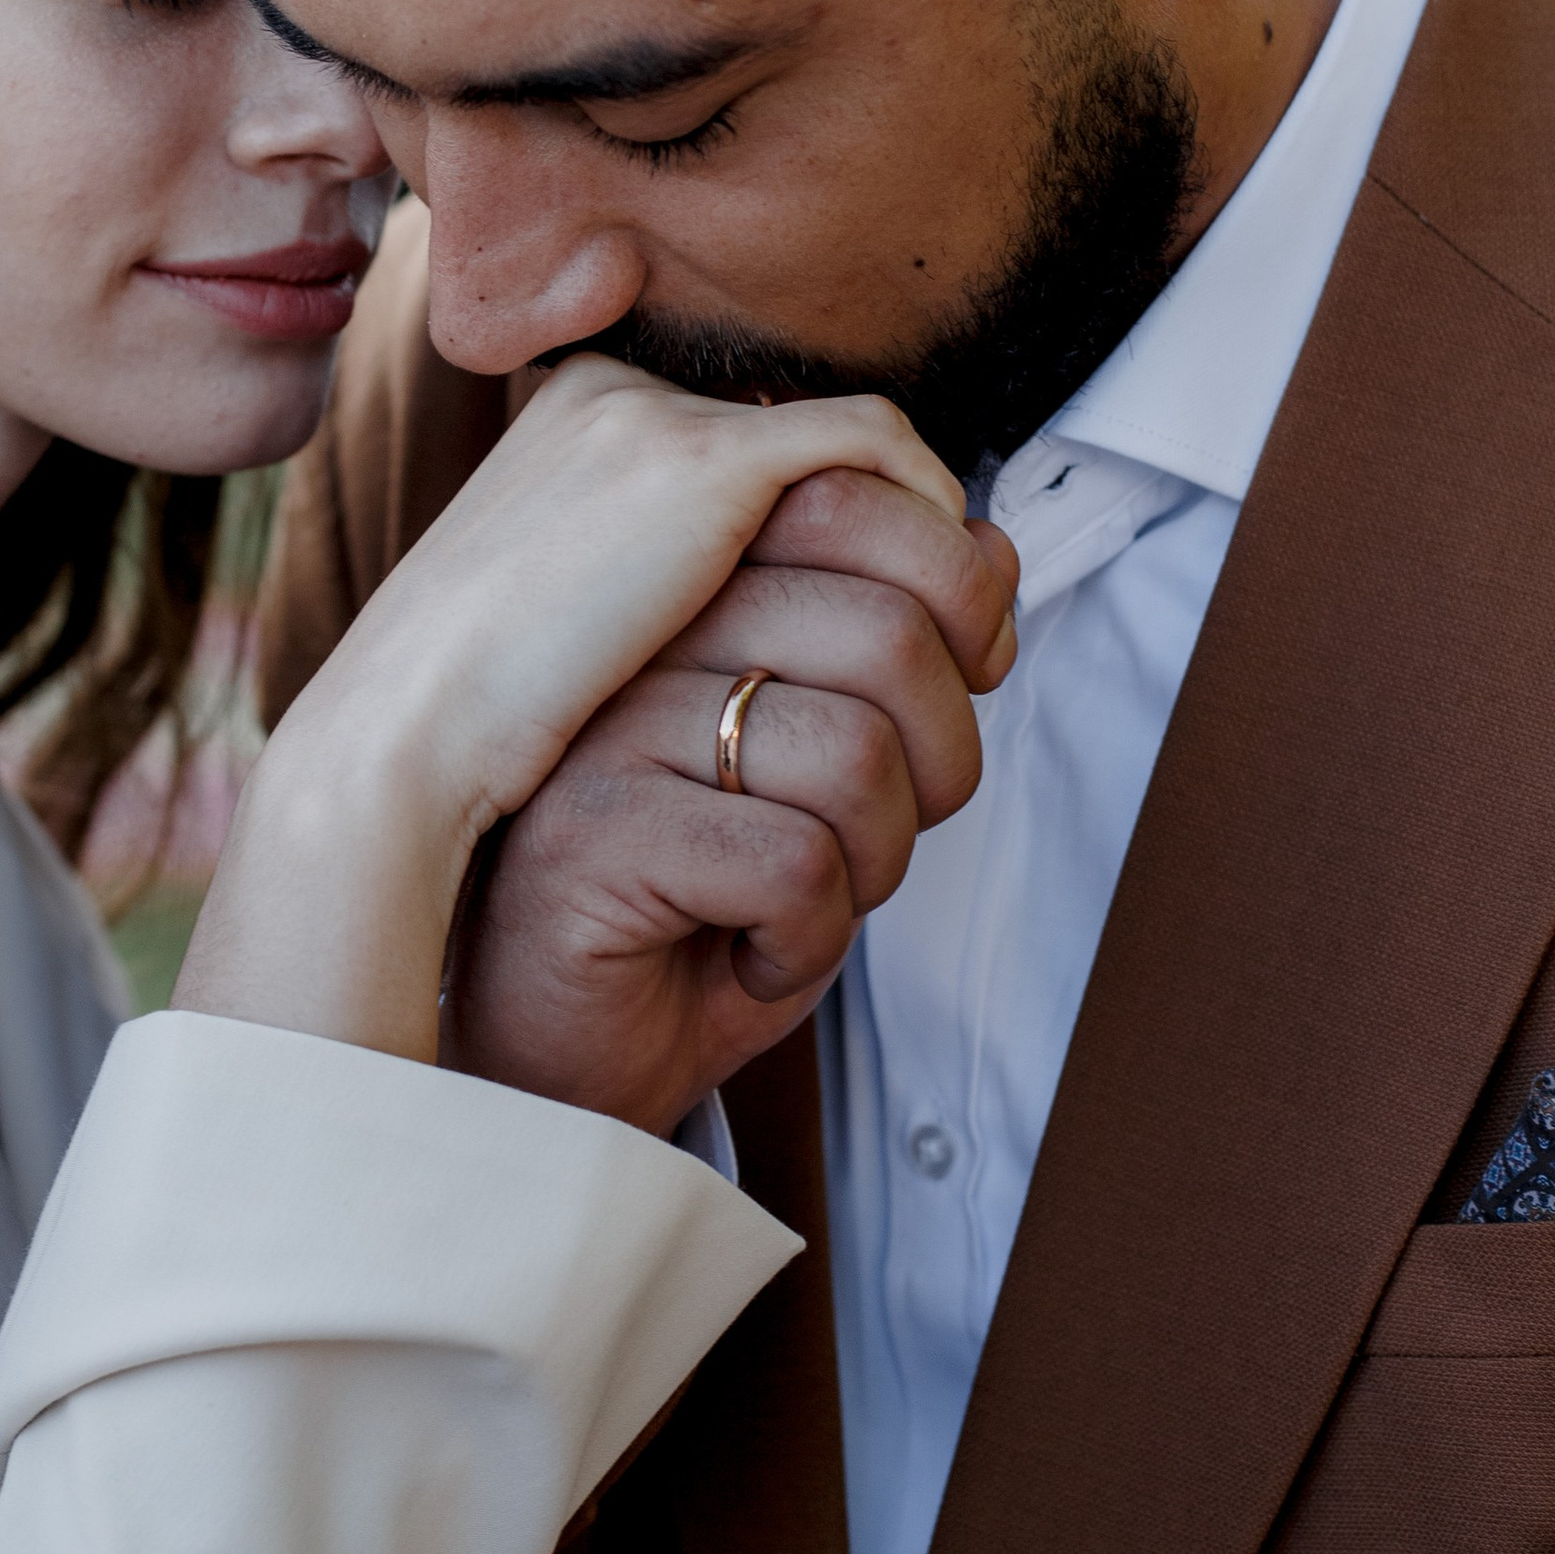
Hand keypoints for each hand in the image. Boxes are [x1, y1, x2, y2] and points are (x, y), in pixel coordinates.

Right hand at [175, 359, 965, 1063]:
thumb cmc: (476, 743)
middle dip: (915, 543)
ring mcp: (652, 421)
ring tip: (970, 653)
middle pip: (823, 443)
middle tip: (973, 646)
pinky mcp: (697, 463)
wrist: (400, 750)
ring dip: (933, 554)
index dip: (856, 537)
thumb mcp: (583, 660)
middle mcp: (612, 402)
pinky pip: (874, 454)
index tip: (912, 633)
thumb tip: (804, 623)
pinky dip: (928, 531)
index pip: (762, 453)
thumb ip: (683, 617)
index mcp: (571, 441)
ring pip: (864, 449)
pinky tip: (949, 631)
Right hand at [449, 467, 1018, 1134]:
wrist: (566, 1057)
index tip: (965, 677)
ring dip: (875, 863)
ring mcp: (601, 727)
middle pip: (883, 629)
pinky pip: (794, 861)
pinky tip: (755, 951)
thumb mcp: (824, 763)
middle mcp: (635, 635)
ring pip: (854, 752)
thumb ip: (894, 644)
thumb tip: (989, 548)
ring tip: (809, 900)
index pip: (843, 496)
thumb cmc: (697, 907)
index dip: (953, 588)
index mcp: (684, 588)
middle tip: (884, 834)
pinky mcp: (590, 833)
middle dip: (941, 761)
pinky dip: (811, 936)